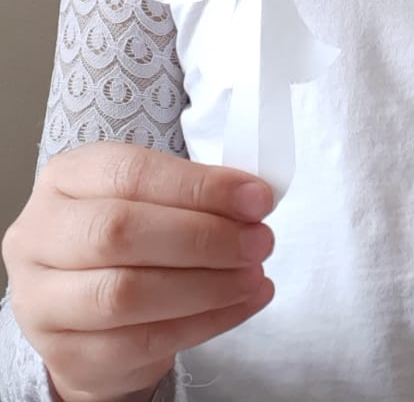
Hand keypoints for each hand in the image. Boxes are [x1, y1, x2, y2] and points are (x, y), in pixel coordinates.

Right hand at [2, 142, 274, 401]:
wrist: (87, 308)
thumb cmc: (129, 235)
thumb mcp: (151, 195)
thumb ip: (194, 192)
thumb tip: (253, 199)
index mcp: (66, 178)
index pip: (131, 174)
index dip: (200, 186)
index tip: (257, 198)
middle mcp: (40, 236)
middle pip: (120, 233)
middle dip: (204, 237)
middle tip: (259, 240)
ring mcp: (43, 301)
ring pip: (125, 295)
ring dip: (207, 285)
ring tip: (254, 274)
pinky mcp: (67, 354)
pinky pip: (140, 343)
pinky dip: (203, 323)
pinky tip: (240, 304)